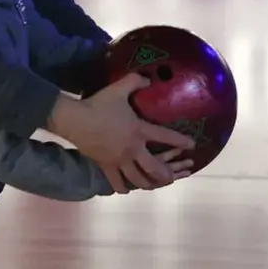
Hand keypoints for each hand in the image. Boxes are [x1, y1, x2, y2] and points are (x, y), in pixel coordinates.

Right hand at [51, 75, 194, 191]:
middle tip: (173, 176)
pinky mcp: (105, 166)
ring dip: (147, 183)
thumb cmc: (99, 104)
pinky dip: (122, 187)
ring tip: (154, 185)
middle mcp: (132, 149)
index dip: (181, 141)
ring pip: (137, 179)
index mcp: (139, 130)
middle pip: (154, 168)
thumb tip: (148, 78)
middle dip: (166, 174)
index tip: (192, 145)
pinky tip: (126, 190)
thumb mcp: (119, 88)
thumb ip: (136, 81)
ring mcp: (118, 160)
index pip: (165, 136)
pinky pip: (115, 182)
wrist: (75, 120)